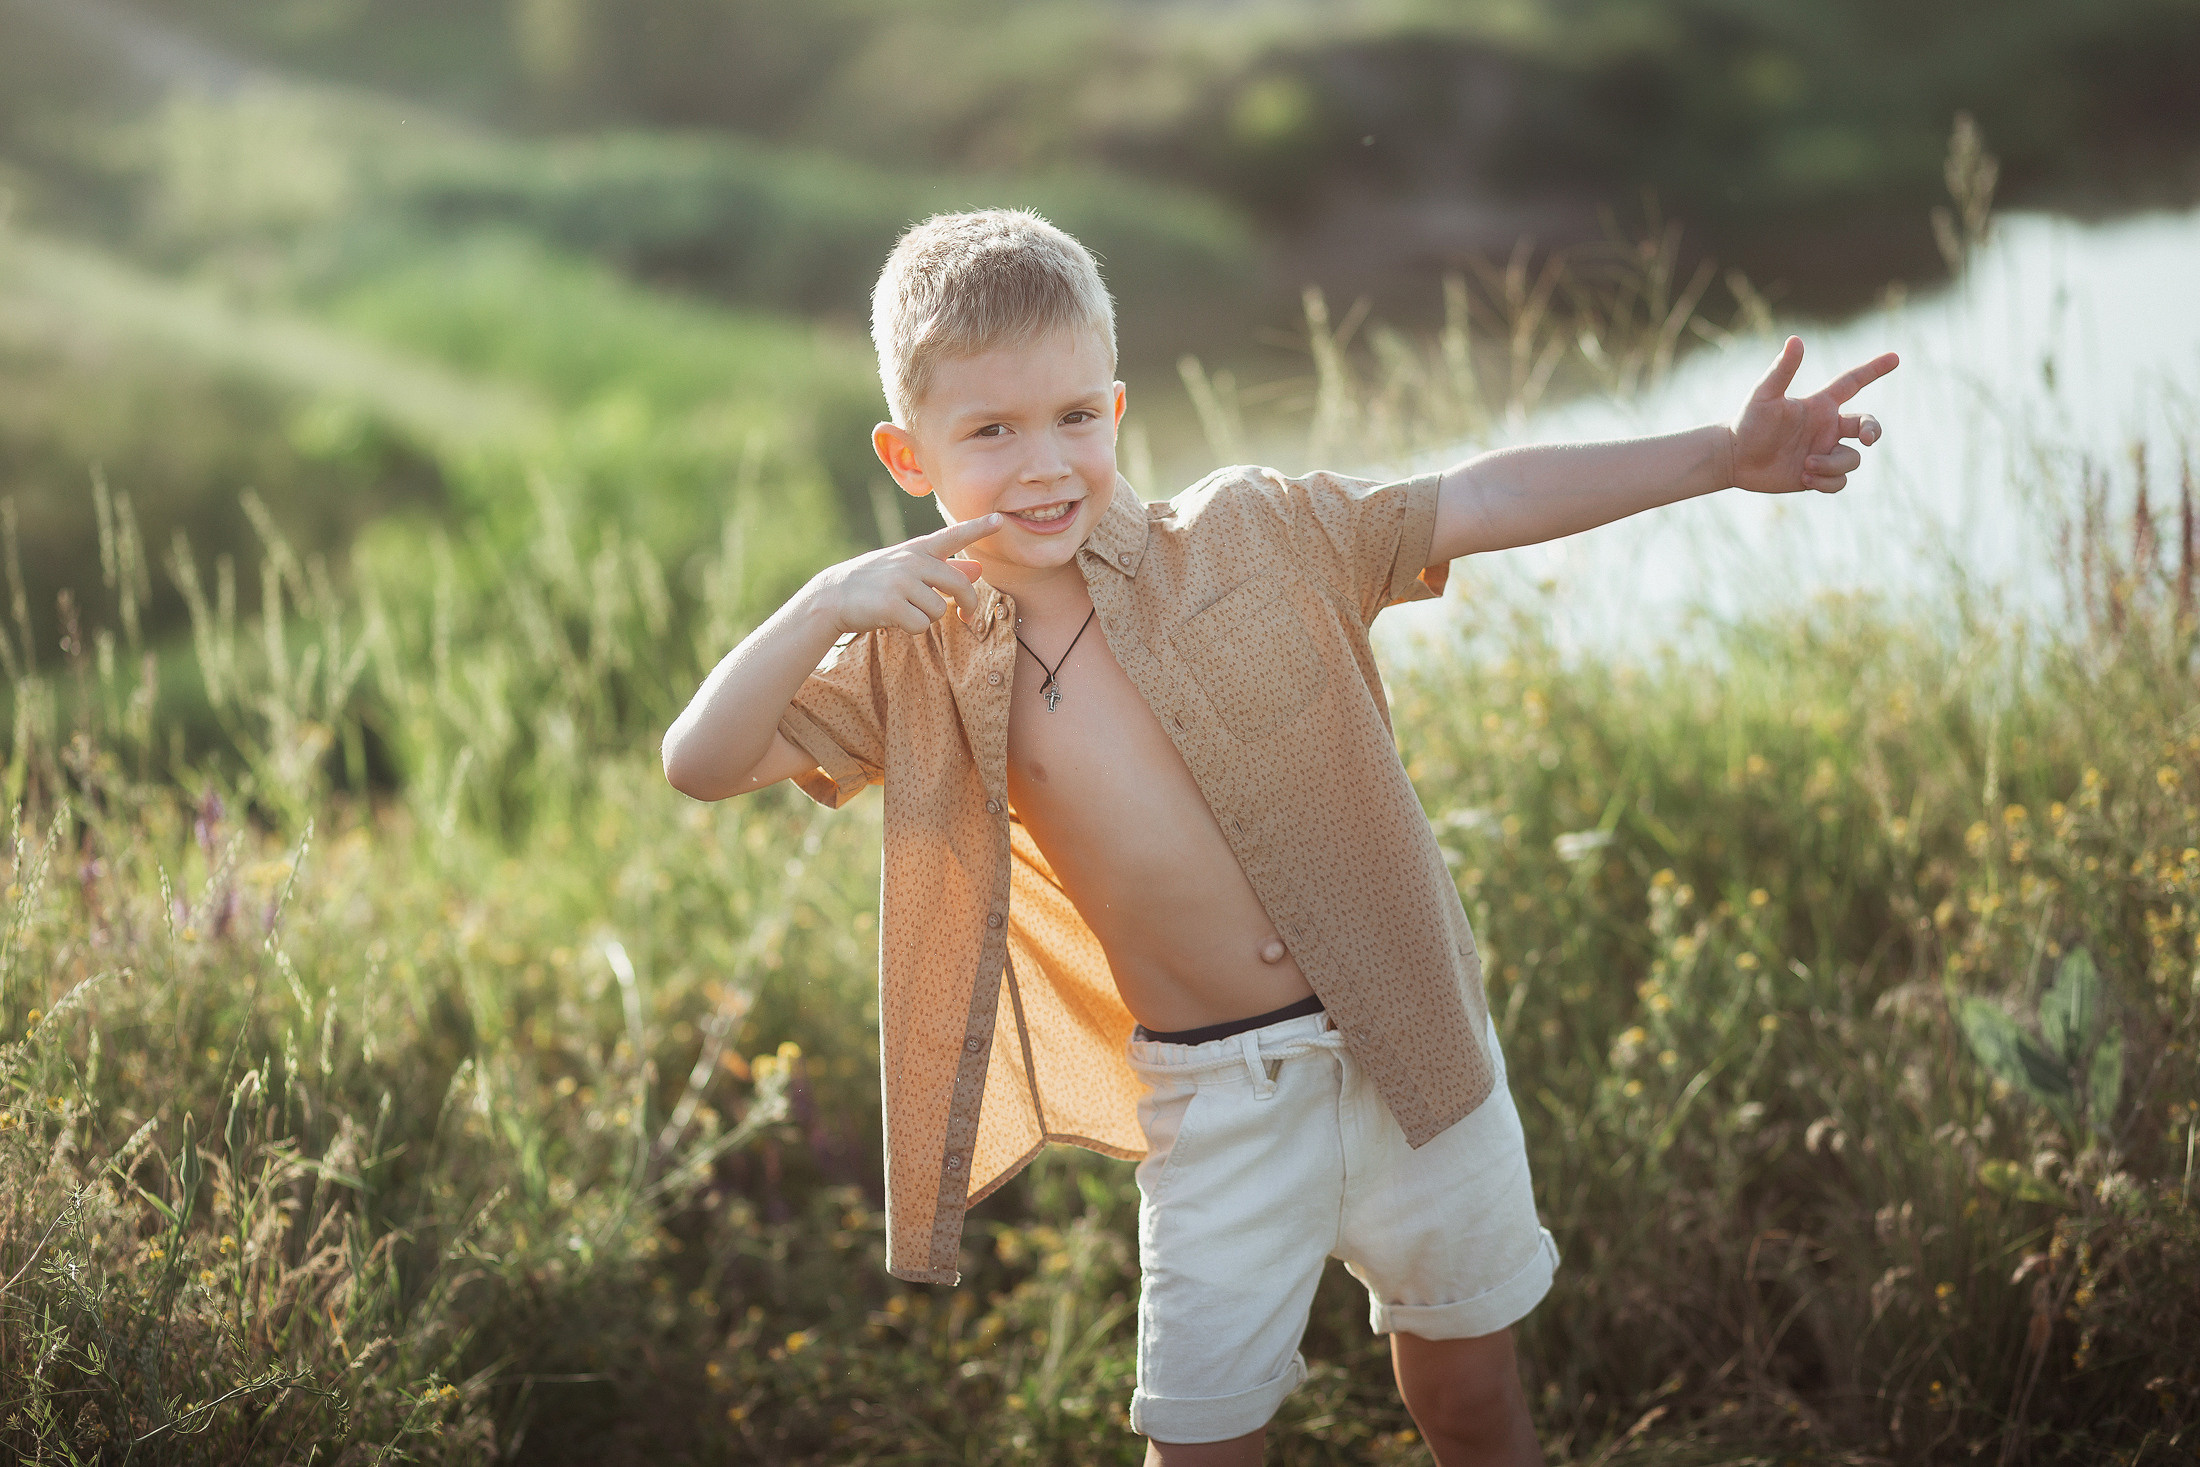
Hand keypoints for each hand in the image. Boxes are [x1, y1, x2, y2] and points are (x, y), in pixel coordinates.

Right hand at [812, 514, 996, 635]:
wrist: (832, 596)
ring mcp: (902, 581)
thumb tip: (978, 569)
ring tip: (903, 610)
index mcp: (917, 549)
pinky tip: (893, 619)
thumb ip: (945, 569)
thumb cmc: (875, 582)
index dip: (978, 528)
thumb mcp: (907, 568)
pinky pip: (921, 625)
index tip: (999, 520)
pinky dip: (911, 628)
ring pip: (939, 610)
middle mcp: (912, 560)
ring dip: (927, 617)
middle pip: (960, 584)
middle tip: (967, 616)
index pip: (953, 535)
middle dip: (968, 604)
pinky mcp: (892, 604)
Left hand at [1728, 336, 1898, 494]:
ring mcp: (1824, 452)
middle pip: (1867, 426)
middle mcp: (1827, 428)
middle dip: (1873, 431)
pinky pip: (1839, 481)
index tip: (1896, 357)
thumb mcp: (1765, 395)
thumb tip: (1796, 340)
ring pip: (1852, 459)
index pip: (1853, 383)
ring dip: (1832, 464)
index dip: (1874, 370)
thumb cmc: (1748, 422)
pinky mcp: (1817, 475)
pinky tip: (1803, 477)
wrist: (1733, 458)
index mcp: (1820, 405)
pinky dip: (1826, 481)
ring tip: (1805, 465)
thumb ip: (1783, 370)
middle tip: (1866, 439)